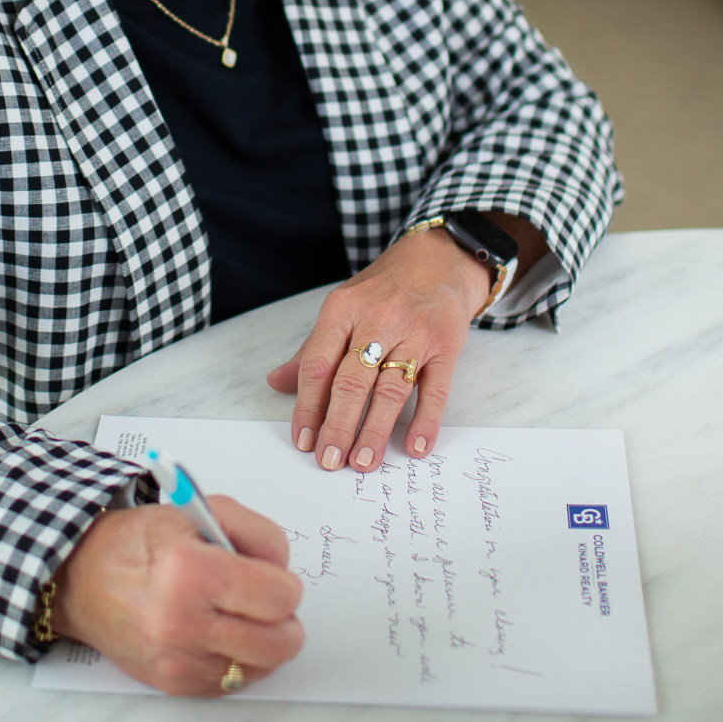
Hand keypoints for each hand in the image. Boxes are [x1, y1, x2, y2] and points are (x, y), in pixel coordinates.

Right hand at [51, 496, 303, 694]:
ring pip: (261, 666)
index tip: (273, 577)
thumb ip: (256, 533)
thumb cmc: (136, 544)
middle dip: (283, 619)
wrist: (81, 580)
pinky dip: (237, 659)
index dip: (285, 584)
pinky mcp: (175, 683)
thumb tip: (284, 569)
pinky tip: (217, 633)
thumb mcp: (200, 512)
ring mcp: (178, 660)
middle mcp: (182, 624)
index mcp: (190, 573)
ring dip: (261, 641)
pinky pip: (234, 682)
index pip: (278, 597)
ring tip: (238, 614)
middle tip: (266, 600)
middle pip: (278, 643)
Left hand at [264, 227, 486, 470]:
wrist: (439, 259)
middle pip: (351, 380)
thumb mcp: (343, 307)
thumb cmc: (384, 289)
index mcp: (342, 310)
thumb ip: (312, 350)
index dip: (308, 405)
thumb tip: (276, 383)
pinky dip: (426, 421)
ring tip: (362, 462)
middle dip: (338, 425)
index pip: (318, 364)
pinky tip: (414, 447)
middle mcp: (377, 320)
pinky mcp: (446, 346)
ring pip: (390, 388)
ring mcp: (415, 333)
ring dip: (375, 429)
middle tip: (329, 460)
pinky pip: (435, 389)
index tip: (303, 439)